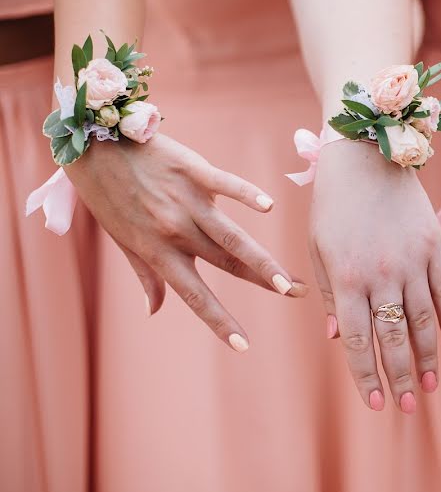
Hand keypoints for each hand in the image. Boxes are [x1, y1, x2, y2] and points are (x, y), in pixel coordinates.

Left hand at [66, 133, 303, 350]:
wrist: (92, 146)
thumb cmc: (108, 196)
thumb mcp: (123, 240)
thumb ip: (145, 276)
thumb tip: (153, 311)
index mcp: (158, 252)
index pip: (195, 296)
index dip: (219, 322)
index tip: (244, 345)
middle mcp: (175, 231)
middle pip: (228, 263)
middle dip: (264, 282)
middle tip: (297, 294)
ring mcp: (185, 201)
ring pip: (232, 236)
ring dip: (263, 260)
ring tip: (289, 279)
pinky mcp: (193, 170)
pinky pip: (225, 185)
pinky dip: (246, 195)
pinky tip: (267, 206)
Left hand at [308, 140, 440, 412]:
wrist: (368, 154)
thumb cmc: (334, 203)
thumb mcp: (319, 248)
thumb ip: (330, 294)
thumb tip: (337, 338)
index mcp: (347, 278)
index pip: (357, 340)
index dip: (365, 374)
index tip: (374, 402)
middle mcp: (383, 275)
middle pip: (395, 339)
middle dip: (400, 377)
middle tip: (407, 406)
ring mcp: (413, 261)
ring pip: (425, 322)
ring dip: (428, 359)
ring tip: (430, 387)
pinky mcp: (435, 247)